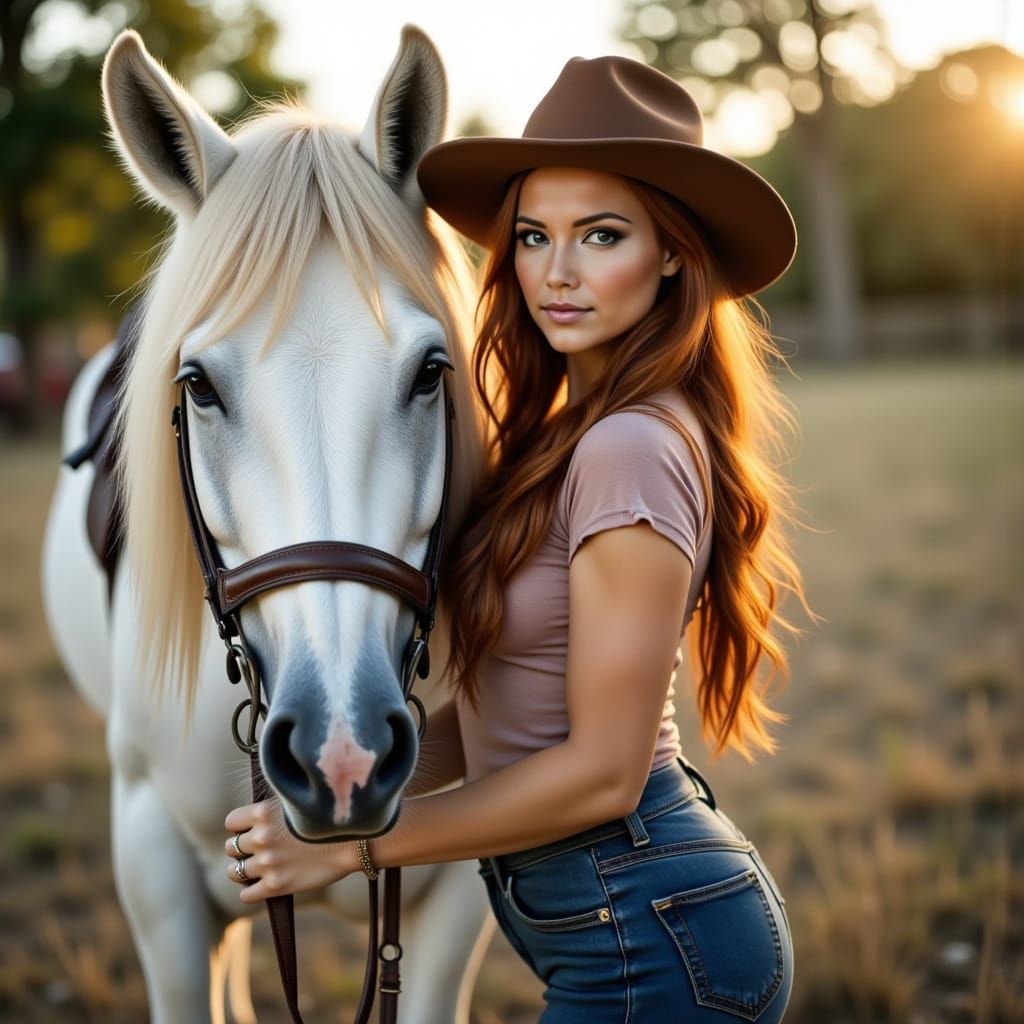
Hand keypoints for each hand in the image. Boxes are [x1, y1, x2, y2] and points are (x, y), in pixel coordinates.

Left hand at [224, 799, 358, 903]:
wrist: (354, 839)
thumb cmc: (330, 818)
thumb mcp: (297, 803)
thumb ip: (274, 810)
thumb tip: (257, 819)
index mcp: (263, 813)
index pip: (231, 823)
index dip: (241, 827)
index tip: (252, 830)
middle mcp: (261, 837)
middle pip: (231, 847)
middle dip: (242, 849)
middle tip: (258, 851)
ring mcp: (267, 862)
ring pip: (234, 872)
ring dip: (244, 871)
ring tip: (259, 869)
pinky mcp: (276, 885)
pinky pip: (246, 895)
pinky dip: (251, 891)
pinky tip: (263, 885)